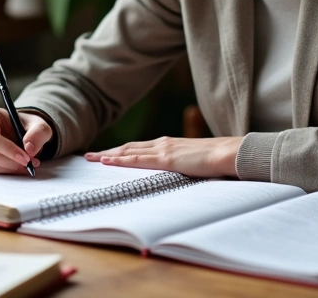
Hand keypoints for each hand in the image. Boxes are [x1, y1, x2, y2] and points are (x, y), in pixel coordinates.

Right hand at [0, 106, 52, 174]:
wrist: (23, 132)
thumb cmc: (28, 125)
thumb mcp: (40, 125)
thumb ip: (38, 133)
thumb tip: (29, 149)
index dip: (8, 149)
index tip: (26, 157)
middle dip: (11, 161)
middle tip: (30, 162)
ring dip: (11, 167)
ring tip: (28, 163)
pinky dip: (8, 170)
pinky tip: (20, 165)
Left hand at [85, 136, 243, 178]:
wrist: (228, 153)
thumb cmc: (216, 159)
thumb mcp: (194, 162)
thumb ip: (183, 165)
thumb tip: (178, 174)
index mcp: (169, 144)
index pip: (139, 147)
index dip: (121, 151)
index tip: (106, 155)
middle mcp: (163, 143)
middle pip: (128, 147)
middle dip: (108, 152)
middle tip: (89, 156)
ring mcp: (163, 149)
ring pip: (128, 151)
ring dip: (108, 155)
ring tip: (91, 159)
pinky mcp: (166, 159)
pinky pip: (138, 160)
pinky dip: (120, 160)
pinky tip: (107, 162)